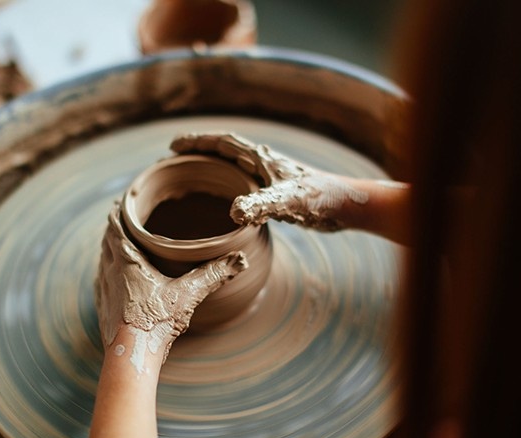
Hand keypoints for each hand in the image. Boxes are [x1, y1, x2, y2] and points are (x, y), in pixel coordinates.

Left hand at [94, 202, 247, 364]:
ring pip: (102, 263)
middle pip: (107, 243)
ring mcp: (104, 292)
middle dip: (113, 230)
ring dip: (108, 252)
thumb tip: (240, 260)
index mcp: (127, 262)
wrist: (132, 355)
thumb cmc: (156, 322)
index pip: (116, 229)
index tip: (120, 202)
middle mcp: (110, 273)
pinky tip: (113, 281)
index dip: (117, 214)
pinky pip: (101, 284)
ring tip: (116, 246)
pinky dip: (106, 275)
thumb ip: (213, 275)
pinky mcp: (102, 309)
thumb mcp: (188, 295)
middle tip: (120, 220)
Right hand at [170, 131, 371, 231]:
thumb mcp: (288, 202)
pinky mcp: (278, 192)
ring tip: (192, 176)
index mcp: (261, 158)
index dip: (197, 142)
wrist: (347, 206)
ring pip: (233, 167)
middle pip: (224, 151)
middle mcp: (263, 163)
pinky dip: (228, 186)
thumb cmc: (321, 199)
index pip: (222, 143)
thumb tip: (235, 212)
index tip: (173, 146)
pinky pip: (244, 184)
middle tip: (174, 159)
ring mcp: (270, 177)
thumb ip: (262, 204)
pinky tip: (225, 202)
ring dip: (212, 167)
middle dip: (199, 152)